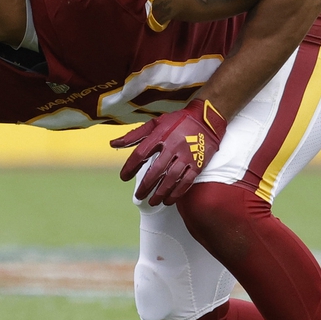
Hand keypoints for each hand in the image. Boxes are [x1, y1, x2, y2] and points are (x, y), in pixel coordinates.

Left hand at [110, 98, 226, 205]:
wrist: (207, 118)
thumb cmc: (178, 120)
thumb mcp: (155, 123)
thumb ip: (134, 135)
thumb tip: (113, 143)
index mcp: (161, 135)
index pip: (141, 153)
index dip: (130, 167)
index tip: (124, 178)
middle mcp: (174, 145)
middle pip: (156, 170)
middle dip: (146, 186)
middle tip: (138, 196)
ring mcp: (187, 155)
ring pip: (171, 178)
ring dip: (160, 192)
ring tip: (152, 201)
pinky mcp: (199, 162)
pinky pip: (187, 181)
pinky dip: (177, 192)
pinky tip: (169, 200)